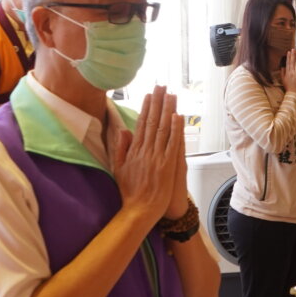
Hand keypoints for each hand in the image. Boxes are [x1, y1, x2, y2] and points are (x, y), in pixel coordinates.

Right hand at [113, 87, 180, 225]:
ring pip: (163, 129)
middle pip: (152, 122)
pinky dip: (175, 129)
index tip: (150, 95)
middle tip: (162, 86)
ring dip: (167, 110)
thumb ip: (120, 148)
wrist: (139, 210)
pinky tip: (177, 115)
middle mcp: (144, 151)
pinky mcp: (167, 165)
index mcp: (134, 151)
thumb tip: (123, 130)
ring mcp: (156, 157)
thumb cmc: (130, 192)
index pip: (141, 124)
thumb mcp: (118, 168)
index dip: (146, 108)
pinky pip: (172, 143)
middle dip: (157, 102)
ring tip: (171, 94)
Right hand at [282, 48, 295, 97]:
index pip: (288, 63)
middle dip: (293, 55)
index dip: (288, 57)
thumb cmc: (290, 89)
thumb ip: (282, 73)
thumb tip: (282, 68)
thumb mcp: (283, 81)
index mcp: (287, 73)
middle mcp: (292, 72)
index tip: (288, 52)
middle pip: (292, 62)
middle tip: (293, 49)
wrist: (295, 94)